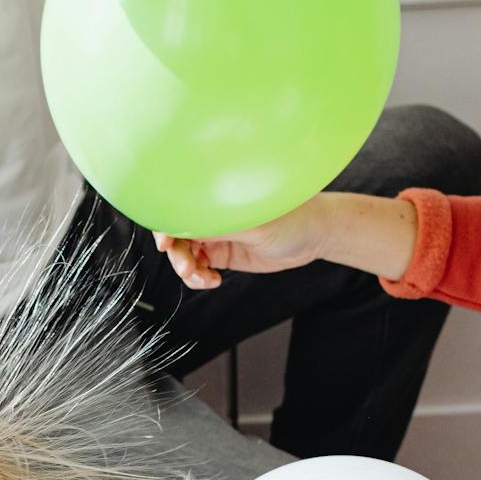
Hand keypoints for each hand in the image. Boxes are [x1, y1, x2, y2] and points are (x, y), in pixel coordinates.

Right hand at [154, 196, 333, 288]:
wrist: (316, 235)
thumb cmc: (292, 217)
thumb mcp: (252, 223)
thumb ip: (218, 226)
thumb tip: (184, 227)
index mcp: (215, 198)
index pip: (178, 208)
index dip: (164, 225)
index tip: (164, 243)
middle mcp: (212, 215)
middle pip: (176, 234)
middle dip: (177, 254)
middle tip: (190, 269)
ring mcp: (216, 235)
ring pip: (185, 254)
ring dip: (188, 270)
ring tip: (205, 279)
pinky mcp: (224, 254)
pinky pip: (199, 268)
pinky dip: (199, 278)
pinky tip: (213, 281)